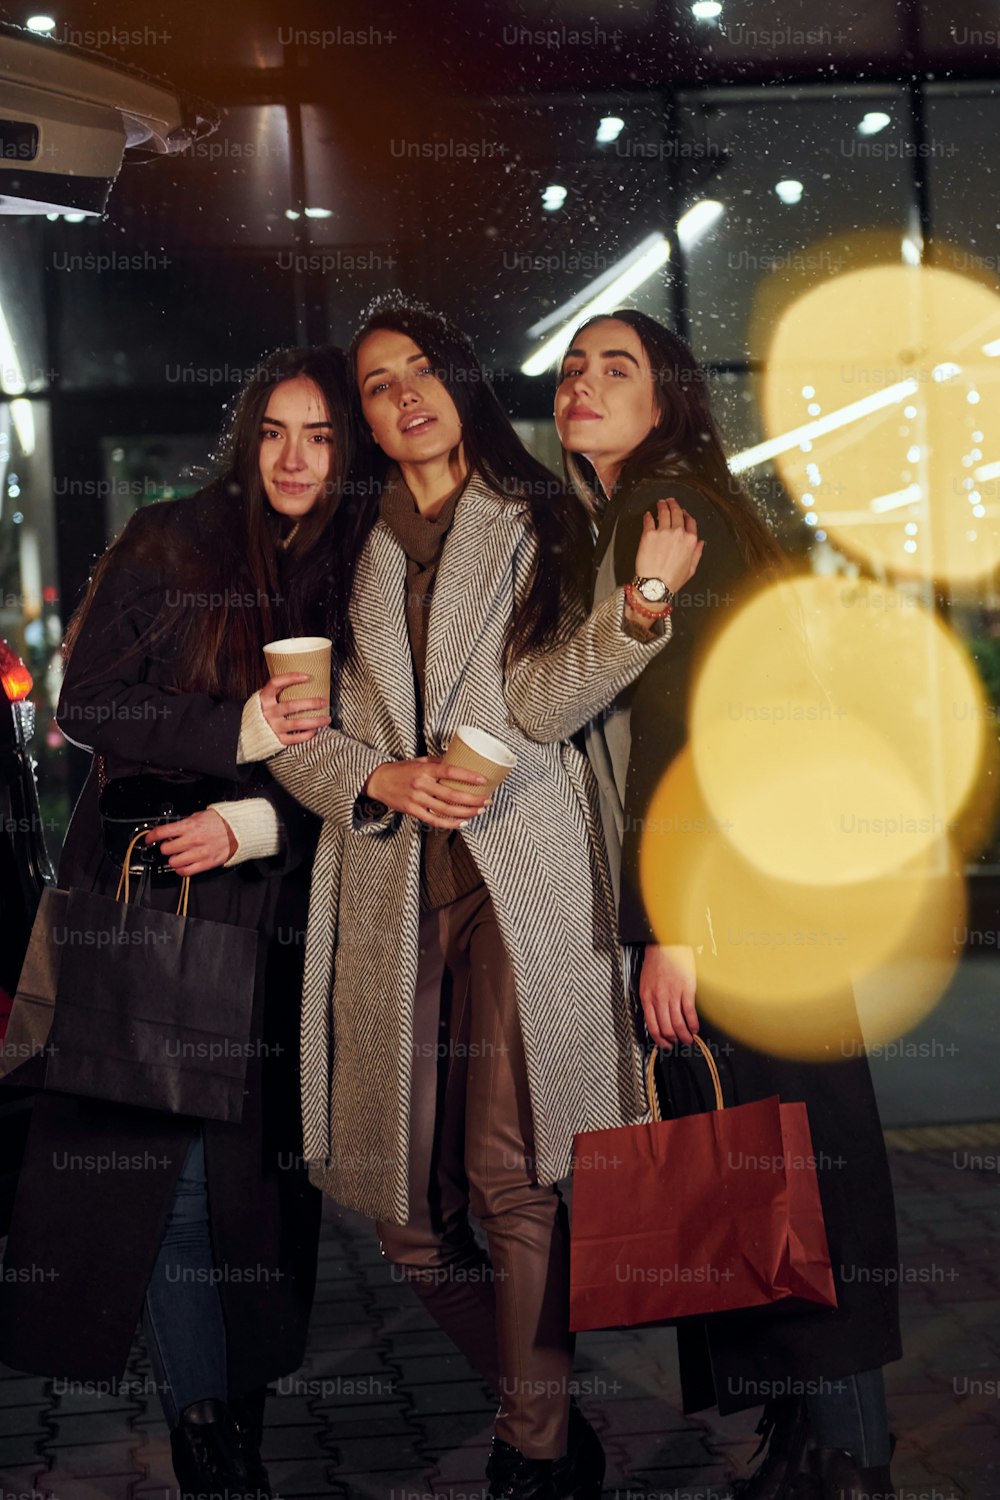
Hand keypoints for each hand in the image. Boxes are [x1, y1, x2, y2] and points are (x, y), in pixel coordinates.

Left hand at [144, 810, 235, 875]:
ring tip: (178, 855)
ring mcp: (199, 853)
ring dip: (173, 859)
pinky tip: (183, 865)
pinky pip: (186, 871)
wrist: (240, 830)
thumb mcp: (201, 815)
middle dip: (165, 848)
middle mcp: (193, 840)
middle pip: (166, 849)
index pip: (162, 832)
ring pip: (173, 862)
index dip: (151, 836)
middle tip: (169, 846)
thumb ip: (185, 823)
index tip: (149, 839)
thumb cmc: (222, 822)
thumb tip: (172, 829)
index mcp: (190, 826)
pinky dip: (181, 869)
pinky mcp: (206, 863)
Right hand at [258, 673, 330, 744]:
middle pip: (292, 706)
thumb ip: (277, 691)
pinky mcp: (277, 739)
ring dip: (315, 721)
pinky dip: (307, 734)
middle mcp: (268, 712)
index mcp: (264, 699)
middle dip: (311, 703)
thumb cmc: (261, 712)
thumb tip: (301, 679)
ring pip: (297, 723)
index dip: (291, 678)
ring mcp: (273, 726)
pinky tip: (316, 731)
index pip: (275, 683)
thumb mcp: (264, 699)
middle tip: (324, 701)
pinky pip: (295, 738)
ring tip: (327, 719)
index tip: (307, 677)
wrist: (246, 733)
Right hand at [365, 757, 490, 830]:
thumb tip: (459, 762)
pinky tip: (461, 822)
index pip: (449, 772)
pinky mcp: (411, 811)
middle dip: (473, 800)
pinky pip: (434, 820)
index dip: (468, 776)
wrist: (378, 781)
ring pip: (445, 810)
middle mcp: (421, 784)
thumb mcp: (419, 760)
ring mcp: (416, 799)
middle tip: (487, 800)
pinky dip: (449, 823)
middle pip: (451, 795)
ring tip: (479, 811)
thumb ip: (437, 762)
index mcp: (424, 769)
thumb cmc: (401, 770)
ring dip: (465, 812)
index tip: (483, 780)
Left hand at [633, 498, 703, 595]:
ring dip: (662, 505)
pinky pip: (649, 520)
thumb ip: (697, 553)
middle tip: (670, 501)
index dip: (686, 515)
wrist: (655, 585)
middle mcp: (678, 533)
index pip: (690, 522)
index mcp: (690, 541)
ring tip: (660, 502)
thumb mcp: (691, 568)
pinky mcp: (648, 534)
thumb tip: (701, 543)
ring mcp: (663, 532)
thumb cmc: (672, 580)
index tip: (683, 512)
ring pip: (663, 512)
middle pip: (677, 513)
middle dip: (674, 505)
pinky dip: (648, 516)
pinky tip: (648, 514)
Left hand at [639, 943, 698, 1048]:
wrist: (666, 945)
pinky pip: (689, 1012)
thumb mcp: (646, 983)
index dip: (659, 1039)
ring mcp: (673, 994)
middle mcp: (658, 998)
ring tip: (688, 1039)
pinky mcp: (686, 989)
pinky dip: (693, 1023)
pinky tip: (695, 1027)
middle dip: (673, 1040)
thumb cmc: (656, 963)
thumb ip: (650, 1001)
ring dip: (684, 1035)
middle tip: (678, 1043)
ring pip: (678, 1023)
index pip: (652, 1026)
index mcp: (647, 997)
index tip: (665, 1044)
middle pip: (666, 1028)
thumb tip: (656, 1019)